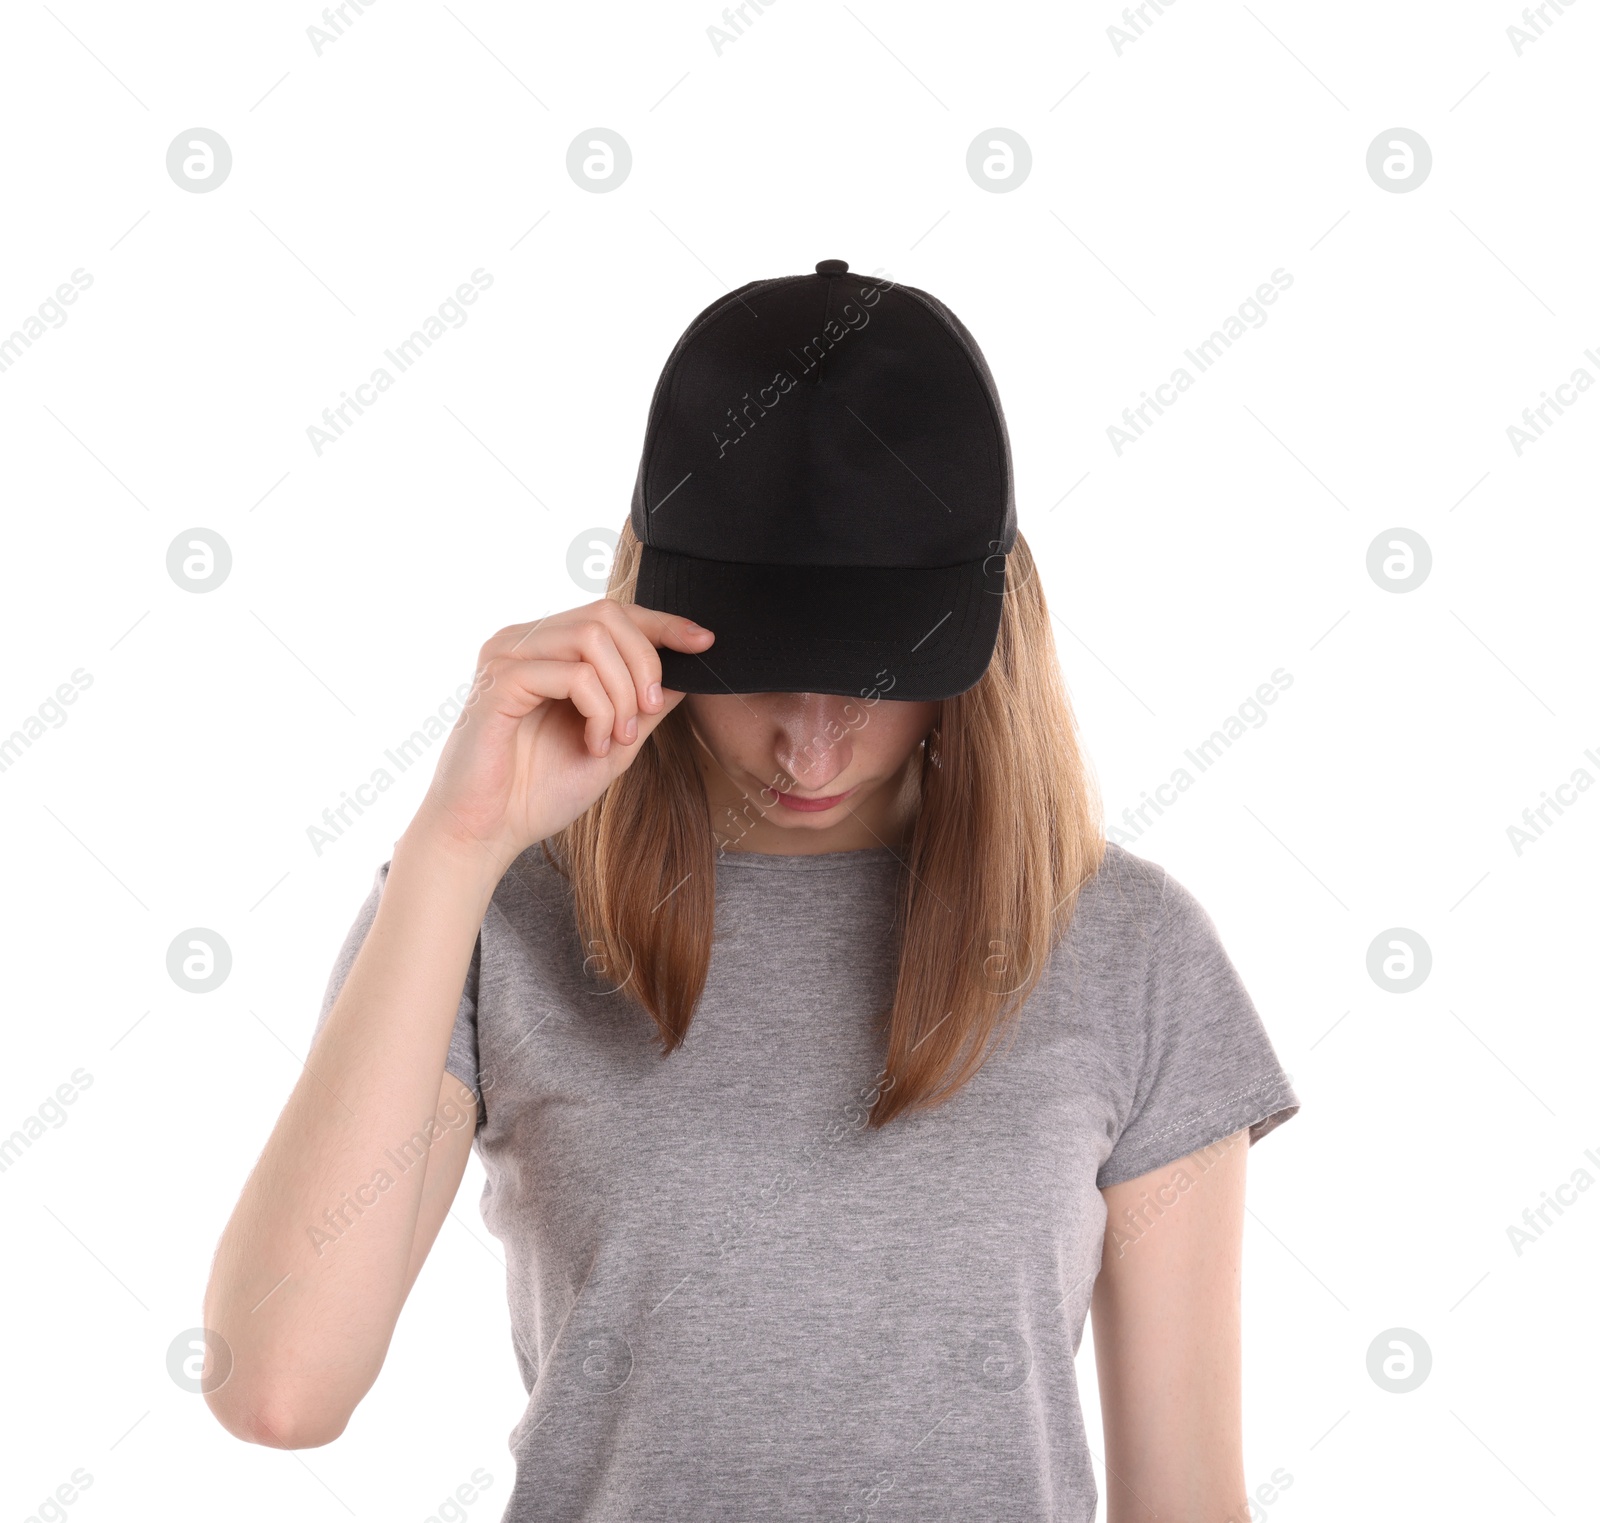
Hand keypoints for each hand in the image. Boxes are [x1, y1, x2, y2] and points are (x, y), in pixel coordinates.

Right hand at [402, 600, 713, 870]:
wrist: (485, 835)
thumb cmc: (537, 793)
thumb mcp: (612, 744)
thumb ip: (644, 706)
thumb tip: (688, 670)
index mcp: (546, 649)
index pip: (612, 612)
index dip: (663, 623)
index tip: (704, 642)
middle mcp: (523, 641)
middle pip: (607, 615)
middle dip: (645, 663)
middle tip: (647, 714)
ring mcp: (507, 656)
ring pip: (592, 638)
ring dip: (622, 692)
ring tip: (616, 738)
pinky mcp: (498, 682)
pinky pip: (572, 674)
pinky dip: (598, 710)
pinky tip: (592, 745)